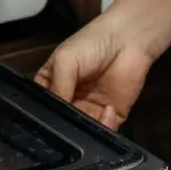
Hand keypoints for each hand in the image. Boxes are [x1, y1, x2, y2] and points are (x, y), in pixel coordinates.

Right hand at [34, 12, 156, 130]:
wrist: (129, 38)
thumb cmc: (91, 43)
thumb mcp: (64, 60)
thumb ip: (57, 87)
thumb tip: (53, 114)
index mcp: (51, 86)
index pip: (42, 107)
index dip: (43, 115)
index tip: (48, 117)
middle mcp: (68, 101)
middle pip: (61, 122)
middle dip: (65, 124)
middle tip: (71, 117)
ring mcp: (90, 109)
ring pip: (81, 131)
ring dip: (85, 128)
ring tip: (91, 113)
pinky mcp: (111, 116)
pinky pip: (104, 131)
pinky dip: (104, 126)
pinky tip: (106, 110)